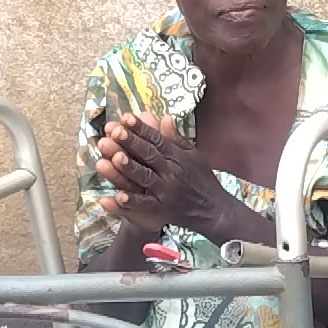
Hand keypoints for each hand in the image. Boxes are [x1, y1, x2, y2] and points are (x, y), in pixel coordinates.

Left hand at [95, 112, 235, 240]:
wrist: (213, 210)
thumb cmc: (202, 179)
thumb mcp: (194, 155)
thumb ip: (177, 138)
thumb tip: (165, 117)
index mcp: (178, 157)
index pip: (157, 140)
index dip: (141, 129)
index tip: (126, 117)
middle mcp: (172, 172)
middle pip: (149, 155)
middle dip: (131, 143)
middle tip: (114, 131)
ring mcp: (166, 192)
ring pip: (144, 177)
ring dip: (129, 168)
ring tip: (114, 157)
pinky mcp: (162, 210)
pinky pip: (145, 205)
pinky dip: (131, 202)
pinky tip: (117, 196)